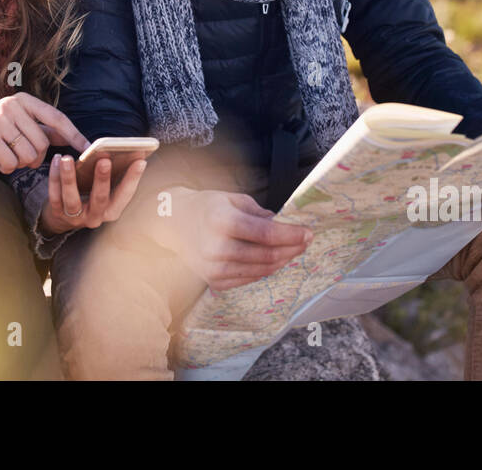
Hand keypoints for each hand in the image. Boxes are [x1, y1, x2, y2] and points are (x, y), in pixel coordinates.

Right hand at [0, 94, 87, 173]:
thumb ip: (43, 130)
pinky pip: (10, 162)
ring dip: (20, 163)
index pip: (56, 118)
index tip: (88, 148)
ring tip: (8, 157)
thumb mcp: (19, 125)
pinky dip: (6, 168)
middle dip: (36, 157)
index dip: (73, 134)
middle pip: (42, 142)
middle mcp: (12, 106)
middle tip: (23, 158)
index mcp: (24, 101)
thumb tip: (70, 138)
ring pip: (28, 154)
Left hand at [39, 154, 146, 234]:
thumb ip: (112, 176)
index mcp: (112, 210)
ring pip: (72, 198)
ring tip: (67, 158)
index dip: (133, 178)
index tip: (140, 161)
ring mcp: (75, 218)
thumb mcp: (102, 191)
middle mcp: (96, 217)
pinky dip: (54, 177)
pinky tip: (56, 161)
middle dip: (102, 179)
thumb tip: (125, 153)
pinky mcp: (57, 214)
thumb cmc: (89, 196)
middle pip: (100, 198)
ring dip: (69, 177)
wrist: (63, 218)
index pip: (125, 195)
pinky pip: (55, 195)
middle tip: (104, 159)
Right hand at [150, 188, 312, 290]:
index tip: (309, 233)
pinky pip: (249, 278)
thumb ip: (258, 212)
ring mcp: (214, 269)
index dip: (292, 235)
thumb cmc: (205, 207)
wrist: (172, 224)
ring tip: (293, 250)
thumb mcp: (231, 198)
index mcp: (222, 222)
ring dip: (283, 260)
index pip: (267, 234)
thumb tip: (282, 224)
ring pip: (261, 269)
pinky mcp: (214, 281)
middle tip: (306, 241)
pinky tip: (275, 260)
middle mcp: (217, 248)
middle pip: (267, 254)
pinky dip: (265, 270)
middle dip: (292, 248)